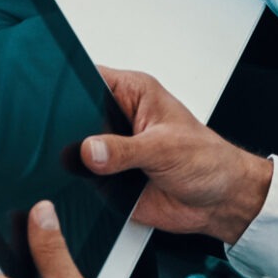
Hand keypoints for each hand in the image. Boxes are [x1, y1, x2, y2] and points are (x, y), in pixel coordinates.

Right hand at [80, 67, 273, 243]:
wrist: (219, 200)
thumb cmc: (207, 160)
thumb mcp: (165, 148)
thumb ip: (124, 149)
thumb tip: (90, 150)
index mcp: (135, 94)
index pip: (92, 78)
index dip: (72, 86)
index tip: (58, 101)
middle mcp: (121, 118)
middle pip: (77, 115)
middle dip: (72, 130)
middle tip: (80, 146)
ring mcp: (113, 149)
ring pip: (75, 149)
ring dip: (77, 161)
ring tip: (94, 169)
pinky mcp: (109, 178)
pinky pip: (83, 179)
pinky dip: (83, 184)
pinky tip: (94, 186)